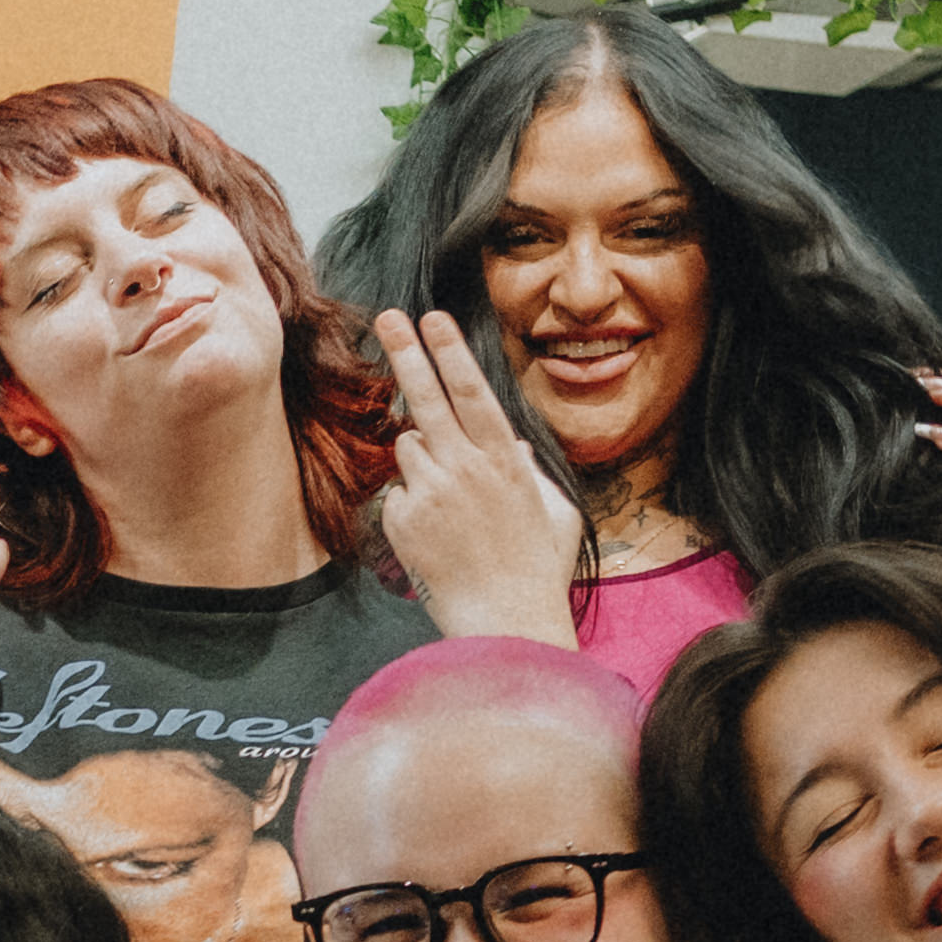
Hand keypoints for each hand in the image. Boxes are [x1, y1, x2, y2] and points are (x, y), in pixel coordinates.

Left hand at [366, 308, 590, 635]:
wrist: (504, 623)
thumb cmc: (537, 572)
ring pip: (408, 448)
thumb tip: (509, 445)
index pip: (472, 391)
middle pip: (425, 398)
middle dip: (406, 352)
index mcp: (503, 460)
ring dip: (421, 459)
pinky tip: (436, 537)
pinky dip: (410, 505)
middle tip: (387, 318)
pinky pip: (397, 494)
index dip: (450, 351)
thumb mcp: (554, 512)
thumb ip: (530, 471)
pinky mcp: (403, 521)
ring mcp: (429, 493)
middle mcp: (463, 468)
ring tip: (450, 503)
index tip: (433, 317)